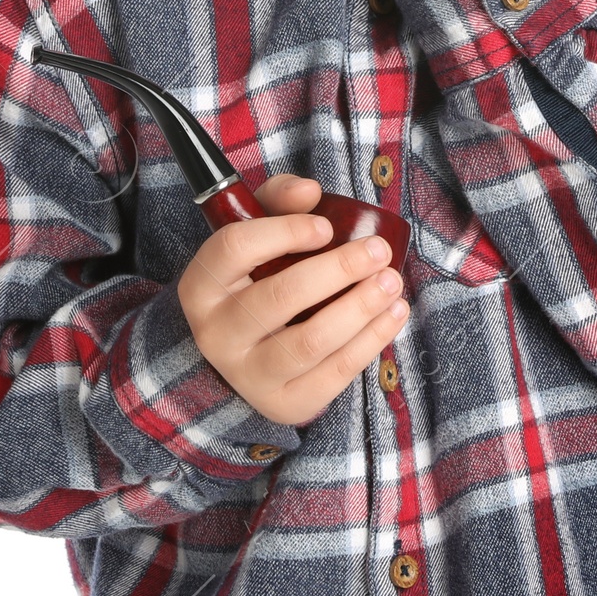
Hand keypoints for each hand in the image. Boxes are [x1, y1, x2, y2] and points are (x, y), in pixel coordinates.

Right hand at [176, 174, 409, 427]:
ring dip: (360, 307)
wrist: (245, 352)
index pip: (236, 248)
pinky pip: (334, 373)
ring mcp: (248, 375)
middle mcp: (217, 334)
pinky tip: (394, 313)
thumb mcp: (256, 232)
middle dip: (339, 269)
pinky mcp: (284, 403)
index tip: (326, 226)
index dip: (285, 231)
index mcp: (201, 285)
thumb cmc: (256, 278)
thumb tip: (311, 192)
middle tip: (378, 251)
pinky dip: (372, 340)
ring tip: (392, 282)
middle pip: (281, 296)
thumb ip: (279, 200)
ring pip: (311, 340)